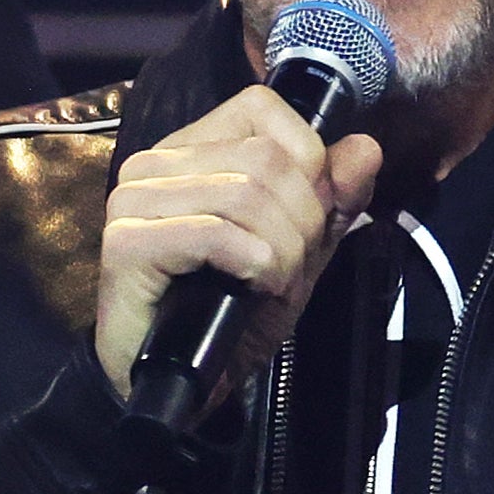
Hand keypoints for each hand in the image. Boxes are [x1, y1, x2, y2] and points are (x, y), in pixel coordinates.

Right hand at [91, 84, 384, 409]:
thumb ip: (335, 199)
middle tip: (288, 270)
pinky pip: (217, 234)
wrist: (184, 384)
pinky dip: (255, 266)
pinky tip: (251, 290)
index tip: (306, 223)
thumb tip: (366, 148)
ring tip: (269, 285)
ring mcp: (134, 200)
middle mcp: (155, 163)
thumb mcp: (300, 250)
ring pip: (247, 194)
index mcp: (191, 148)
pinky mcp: (126, 243)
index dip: (307, 165)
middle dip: (302, 222)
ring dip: (281, 251)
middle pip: (265, 159)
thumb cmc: (232, 313)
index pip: (262, 109)